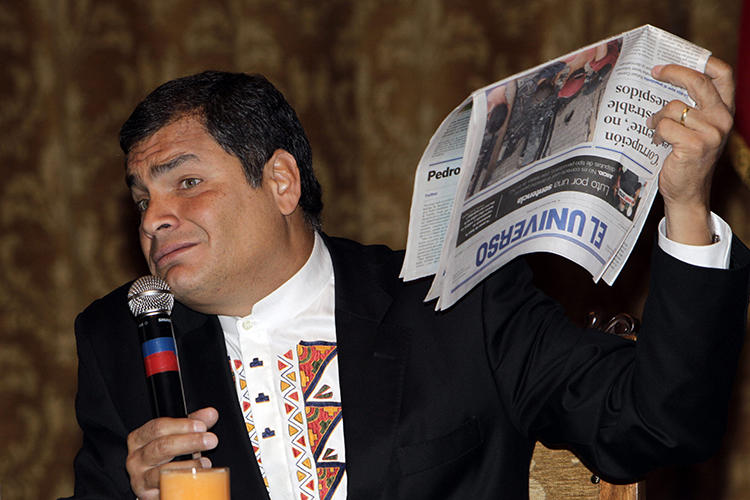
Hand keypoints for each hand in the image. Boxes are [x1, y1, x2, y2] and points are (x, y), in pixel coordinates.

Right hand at [126, 407, 218, 499]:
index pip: (158, 427)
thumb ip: (192, 423)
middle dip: (189, 442)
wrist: (152, 485)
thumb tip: (210, 414)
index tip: (202, 426)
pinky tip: (198, 477)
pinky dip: (184, 482)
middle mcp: (136, 458)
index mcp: (139, 439)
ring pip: (164, 470)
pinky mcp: (147, 496)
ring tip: (206, 462)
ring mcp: (140, 479)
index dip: (182, 425)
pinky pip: (168, 488)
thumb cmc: (164, 457)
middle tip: (210, 440)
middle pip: (161, 447)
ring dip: (189, 465)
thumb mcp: (176, 435)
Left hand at [647, 56, 733, 244]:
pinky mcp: (695, 144)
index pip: (722, 74)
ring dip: (657, 117)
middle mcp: (723, 118)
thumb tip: (663, 77)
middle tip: (653, 71)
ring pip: (674, 107)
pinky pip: (666, 126)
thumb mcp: (694, 127)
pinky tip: (658, 142)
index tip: (676, 58)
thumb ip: (690, 105)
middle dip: (672, 72)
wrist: (686, 192)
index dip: (700, 61)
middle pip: (697, 81)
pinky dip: (656, 132)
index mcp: (724, 110)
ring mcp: (711, 132)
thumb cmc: (685, 157)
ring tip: (655, 129)